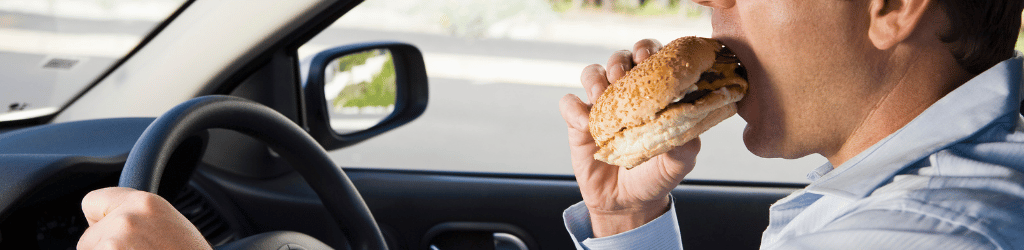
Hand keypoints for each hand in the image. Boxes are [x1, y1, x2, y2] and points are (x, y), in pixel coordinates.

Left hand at [78, 187, 211, 249]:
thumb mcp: (175, 228)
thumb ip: (143, 220)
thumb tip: (118, 220)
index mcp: (145, 203)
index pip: (93, 202)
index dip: (101, 221)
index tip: (112, 234)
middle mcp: (126, 219)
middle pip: (88, 237)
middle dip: (105, 249)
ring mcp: (112, 245)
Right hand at [559, 39, 699, 236]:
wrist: (627, 203)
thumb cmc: (656, 176)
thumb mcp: (678, 163)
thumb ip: (685, 145)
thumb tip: (690, 126)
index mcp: (653, 94)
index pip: (651, 59)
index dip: (649, 49)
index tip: (649, 55)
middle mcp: (626, 94)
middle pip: (620, 59)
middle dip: (621, 60)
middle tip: (623, 73)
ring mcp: (600, 106)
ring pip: (592, 73)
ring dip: (596, 78)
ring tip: (601, 94)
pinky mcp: (577, 123)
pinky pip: (568, 103)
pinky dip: (574, 108)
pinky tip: (585, 124)